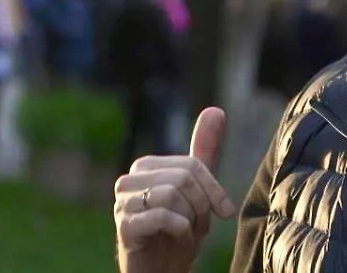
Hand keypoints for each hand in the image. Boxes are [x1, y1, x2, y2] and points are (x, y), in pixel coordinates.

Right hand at [114, 107, 236, 272]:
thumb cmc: (177, 234)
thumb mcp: (197, 192)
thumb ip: (204, 152)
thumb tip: (216, 110)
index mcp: (146, 166)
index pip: (192, 165)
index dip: (213, 189)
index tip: (224, 211)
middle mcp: (130, 179)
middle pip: (183, 178)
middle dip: (200, 207)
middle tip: (197, 227)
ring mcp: (123, 202)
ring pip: (173, 194)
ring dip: (190, 220)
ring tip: (184, 233)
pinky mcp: (124, 225)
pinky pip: (163, 215)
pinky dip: (180, 229)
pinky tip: (176, 238)